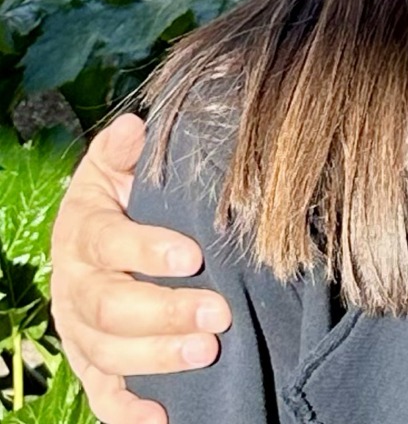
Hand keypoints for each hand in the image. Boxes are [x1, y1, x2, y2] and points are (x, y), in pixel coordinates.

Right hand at [49, 113, 231, 423]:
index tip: (193, 255)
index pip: (108, 243)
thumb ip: (127, 151)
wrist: (103, 237)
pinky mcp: (94, 365)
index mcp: (83, 231)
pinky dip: (129, 411)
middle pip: (109, 306)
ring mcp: (80, 331)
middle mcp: (75, 285)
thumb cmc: (130, 197)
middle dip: (164, 312)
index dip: (146, 249)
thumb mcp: (124, 166)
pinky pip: (103, 395)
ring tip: (207, 352)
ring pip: (109, 352)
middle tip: (218, 313)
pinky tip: (164, 418)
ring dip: (157, 357)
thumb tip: (133, 127)